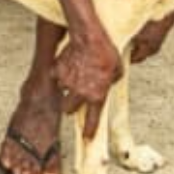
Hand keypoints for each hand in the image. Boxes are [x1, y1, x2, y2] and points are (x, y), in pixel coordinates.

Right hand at [52, 21, 122, 138]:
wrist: (89, 36)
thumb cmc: (105, 51)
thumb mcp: (117, 70)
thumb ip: (111, 82)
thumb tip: (108, 82)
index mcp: (96, 95)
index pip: (92, 120)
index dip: (89, 130)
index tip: (87, 136)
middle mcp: (80, 93)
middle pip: (69, 109)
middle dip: (71, 105)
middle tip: (77, 96)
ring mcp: (66, 83)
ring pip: (62, 92)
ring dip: (66, 87)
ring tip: (74, 74)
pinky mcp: (57, 71)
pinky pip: (56, 76)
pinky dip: (60, 73)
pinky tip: (68, 64)